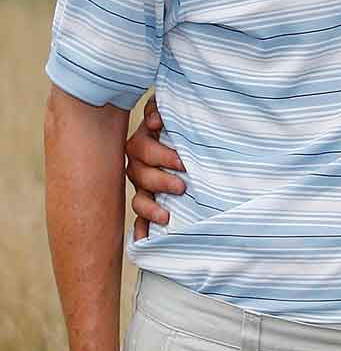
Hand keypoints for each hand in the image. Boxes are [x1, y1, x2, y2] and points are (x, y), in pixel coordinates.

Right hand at [126, 99, 184, 241]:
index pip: (142, 149)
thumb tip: (155, 121)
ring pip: (139, 197)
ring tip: (167, 216)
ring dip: (150, 208)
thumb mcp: (173, 112)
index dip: (159, 156)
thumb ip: (161, 110)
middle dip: (159, 181)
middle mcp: (140, 163)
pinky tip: (144, 239)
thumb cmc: (180, 123)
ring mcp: (144, 183)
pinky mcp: (152, 199)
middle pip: (138, 174)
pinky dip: (142, 228)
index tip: (183, 162)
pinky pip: (141, 216)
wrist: (191, 133)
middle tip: (182, 186)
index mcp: (145, 141)